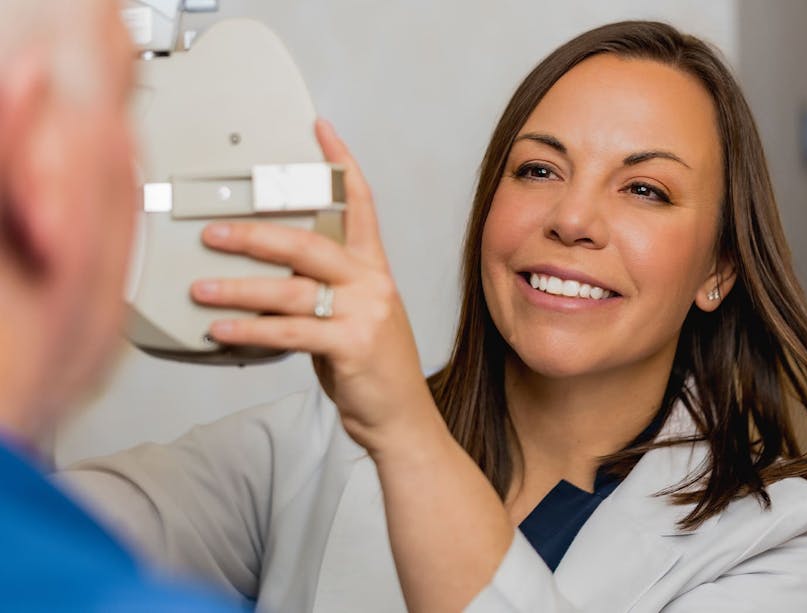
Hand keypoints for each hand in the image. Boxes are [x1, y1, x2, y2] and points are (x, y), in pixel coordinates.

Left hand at [191, 119, 435, 452]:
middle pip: (309, 243)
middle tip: (215, 233)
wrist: (401, 417)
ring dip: (238, 288)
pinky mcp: (352, 344)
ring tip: (200, 288)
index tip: (320, 130)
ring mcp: (365, 312)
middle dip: (256, 234)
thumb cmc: (372, 368)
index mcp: (374, 270)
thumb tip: (264, 282)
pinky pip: (289, 331)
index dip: (341, 164)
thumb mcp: (354, 318)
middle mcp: (372, 283)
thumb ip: (320, 293)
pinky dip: (249, 330)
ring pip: (291, 289)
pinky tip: (221, 330)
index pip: (361, 204)